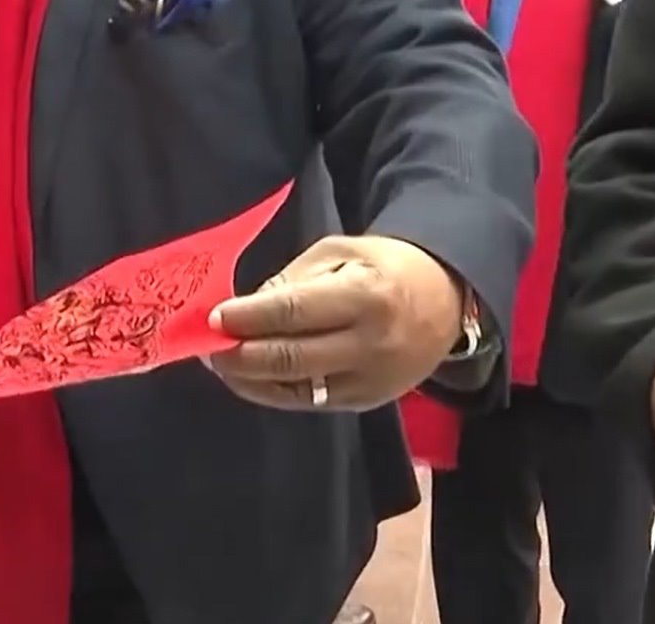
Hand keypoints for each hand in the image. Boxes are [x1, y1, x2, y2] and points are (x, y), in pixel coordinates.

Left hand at [207, 236, 464, 410]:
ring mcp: (370, 380)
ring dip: (250, 379)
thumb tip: (245, 311)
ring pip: (296, 389)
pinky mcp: (366, 402)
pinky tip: (251, 377)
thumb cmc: (384, 266)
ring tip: (221, 363)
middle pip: (291, 357)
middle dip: (241, 355)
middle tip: (209, 346)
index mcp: (366, 296)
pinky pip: (309, 401)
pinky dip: (273, 391)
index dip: (249, 317)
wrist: (445, 299)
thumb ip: (292, 281)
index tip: (215, 317)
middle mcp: (370, 344)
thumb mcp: (340, 253)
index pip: (294, 311)